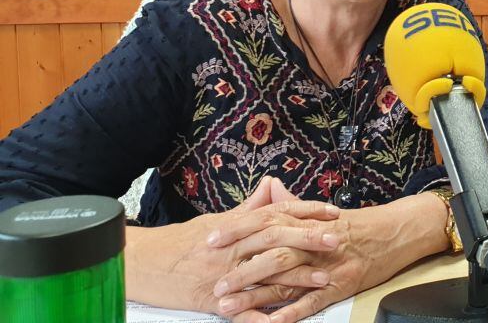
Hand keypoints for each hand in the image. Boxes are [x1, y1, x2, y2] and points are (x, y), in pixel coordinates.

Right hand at [124, 177, 341, 316]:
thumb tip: (271, 186)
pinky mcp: (212, 301)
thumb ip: (248, 208)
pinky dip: (260, 319)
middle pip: (276, 240)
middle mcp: (232, 248)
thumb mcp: (216, 219)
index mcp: (236, 227)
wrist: (141, 262)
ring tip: (324, 279)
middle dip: (308, 239)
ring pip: (265, 275)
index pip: (276, 214)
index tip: (332, 212)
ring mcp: (223, 275)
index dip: (306, 211)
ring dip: (297, 279)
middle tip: (337, 239)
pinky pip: (240, 312)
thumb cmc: (180, 242)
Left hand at [210, 191, 449, 322]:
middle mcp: (313, 242)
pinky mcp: (341, 284)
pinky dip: (292, 313)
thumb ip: (293, 204)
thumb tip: (269, 188)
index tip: (209, 241)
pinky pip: (313, 301)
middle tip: (214, 284)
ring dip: (255, 295)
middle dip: (239, 270)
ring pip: (286, 279)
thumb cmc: (359, 224)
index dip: (236, 231)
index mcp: (305, 222)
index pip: (264, 223)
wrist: (396, 231)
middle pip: (270, 254)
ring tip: (228, 308)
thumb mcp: (323, 212)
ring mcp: (327, 265)